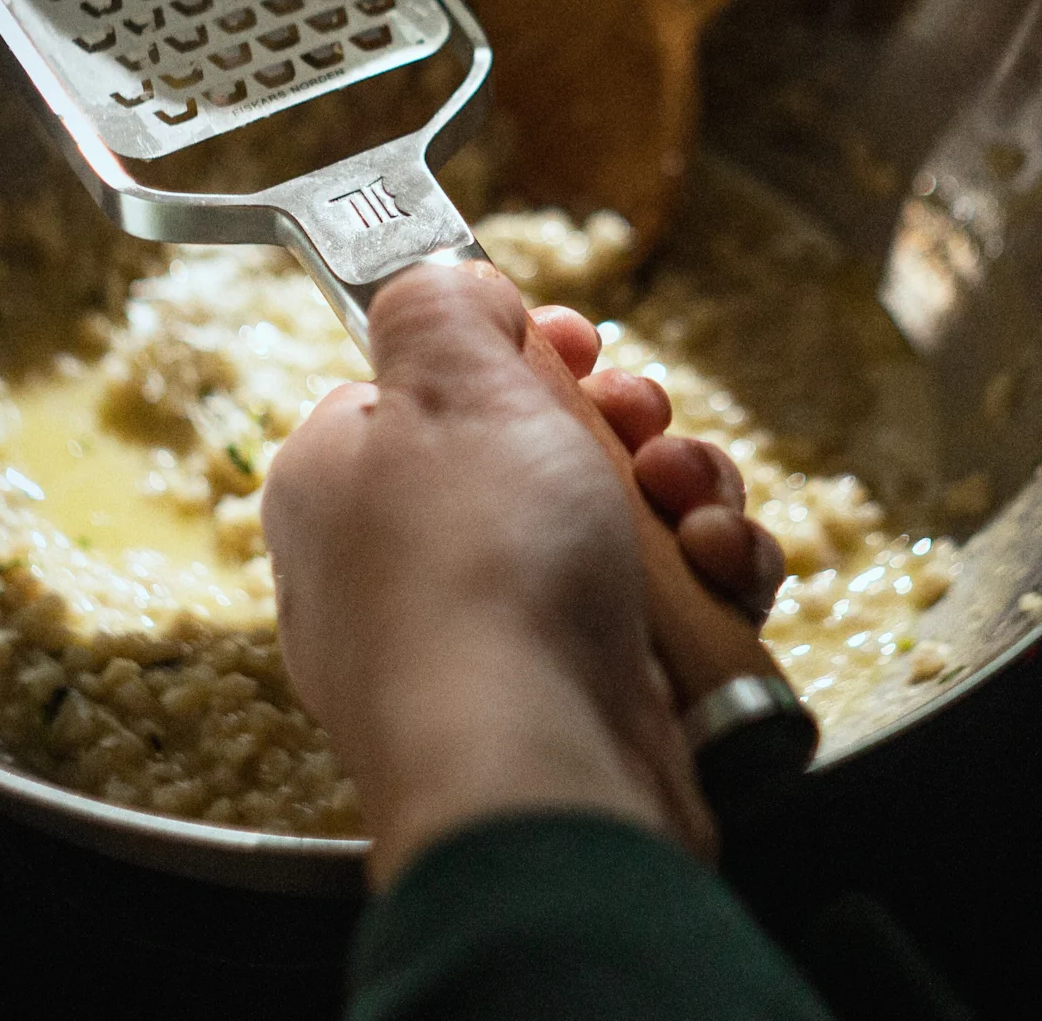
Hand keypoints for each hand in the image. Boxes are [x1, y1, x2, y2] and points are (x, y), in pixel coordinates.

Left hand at [262, 262, 732, 884]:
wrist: (540, 770)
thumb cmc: (477, 569)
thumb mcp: (447, 379)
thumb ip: (439, 305)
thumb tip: (454, 286)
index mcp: (342, 478)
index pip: (423, 383)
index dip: (510, 351)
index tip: (570, 341)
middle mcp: (405, 561)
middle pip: (537, 444)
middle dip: (620, 419)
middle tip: (639, 420)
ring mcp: (496, 636)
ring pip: (614, 521)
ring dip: (679, 490)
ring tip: (686, 503)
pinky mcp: (582, 694)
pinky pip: (658, 609)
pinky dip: (704, 581)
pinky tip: (714, 572)